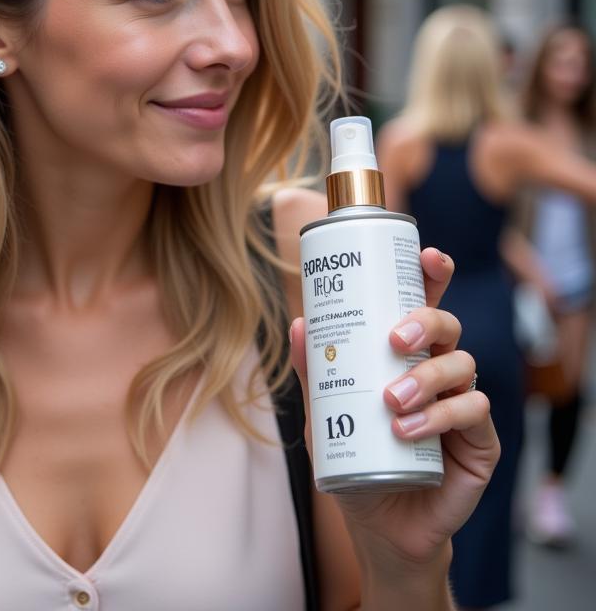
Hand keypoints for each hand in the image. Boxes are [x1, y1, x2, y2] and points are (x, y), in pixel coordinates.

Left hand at [291, 247, 499, 579]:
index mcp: (406, 353)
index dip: (431, 274)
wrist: (377, 524)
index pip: (424, 303)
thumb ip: (313, 373)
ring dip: (426, 377)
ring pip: (462, 365)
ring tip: (391, 400)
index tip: (427, 255)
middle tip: (395, 338)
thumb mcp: (325, 414)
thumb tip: (298, 325)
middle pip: (448, 326)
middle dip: (427, 320)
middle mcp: (438, 369)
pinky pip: (472, 413)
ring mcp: (462, 403)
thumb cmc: (354, 456)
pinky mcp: (479, 441)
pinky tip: (407, 429)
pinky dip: (440, 417)